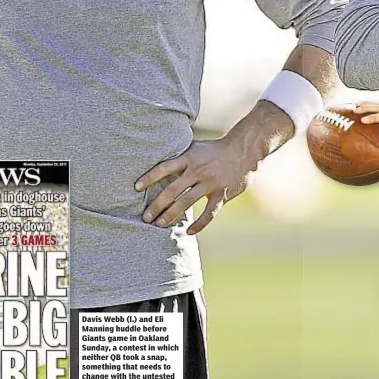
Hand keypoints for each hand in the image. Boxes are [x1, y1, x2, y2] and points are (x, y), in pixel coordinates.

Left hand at [135, 137, 252, 235]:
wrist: (242, 150)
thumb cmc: (213, 149)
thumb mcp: (194, 146)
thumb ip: (178, 155)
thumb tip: (154, 156)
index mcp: (189, 157)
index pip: (164, 167)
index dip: (149, 177)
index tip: (136, 187)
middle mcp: (198, 170)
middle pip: (173, 190)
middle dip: (157, 205)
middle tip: (145, 217)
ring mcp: (210, 183)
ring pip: (187, 203)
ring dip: (171, 215)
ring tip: (159, 225)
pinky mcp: (222, 194)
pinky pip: (209, 213)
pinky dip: (199, 224)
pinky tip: (189, 232)